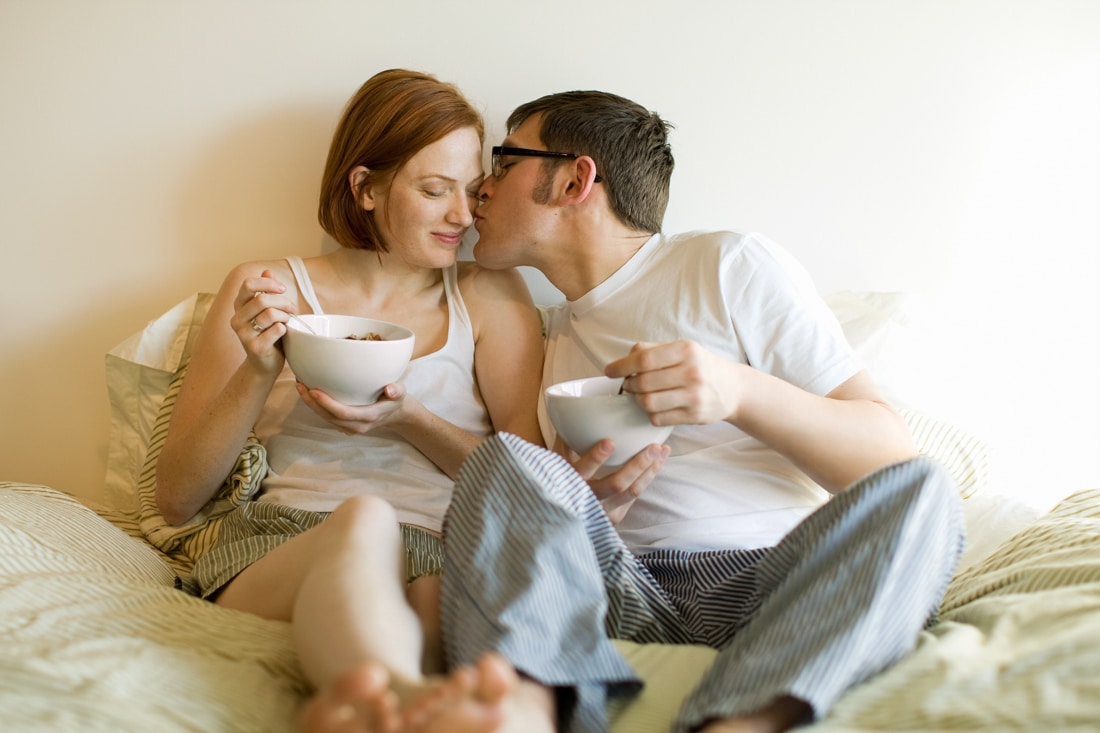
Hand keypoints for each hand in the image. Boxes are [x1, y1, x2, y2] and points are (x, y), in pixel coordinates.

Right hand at [230, 269, 296, 373]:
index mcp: (239, 307)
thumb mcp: (267, 311)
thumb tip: (267, 271)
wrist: (264, 365)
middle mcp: (237, 319)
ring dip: (285, 316)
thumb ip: (266, 292)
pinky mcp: (255, 347)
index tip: (282, 289)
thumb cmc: (268, 335)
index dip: (268, 284)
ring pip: (270, 314)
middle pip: (262, 300)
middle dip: (283, 302)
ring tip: (288, 321)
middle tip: (293, 308)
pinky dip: (285, 329)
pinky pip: (276, 330)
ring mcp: (244, 334)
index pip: (248, 284)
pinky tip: (284, 333)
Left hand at [296, 381, 408, 435]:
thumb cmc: (395, 399)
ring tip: (300, 386)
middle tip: (300, 385)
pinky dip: (316, 406)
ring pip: (326, 418)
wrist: (395, 413)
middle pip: (329, 417)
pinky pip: (327, 417)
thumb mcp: (401, 392)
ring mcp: (350, 428)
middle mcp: (357, 425)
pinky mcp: (344, 425)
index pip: (344, 413)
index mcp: (369, 416)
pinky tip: (308, 392)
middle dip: (312, 403)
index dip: (328, 404)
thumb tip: (390, 389)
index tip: (314, 391)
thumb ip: (396, 390)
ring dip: (311, 404)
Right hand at [562, 436, 669, 523]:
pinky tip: (658, 462)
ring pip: (632, 492)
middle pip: (616, 484)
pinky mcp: (615, 516)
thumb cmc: (560, 481)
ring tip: (662, 450)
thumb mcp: (557, 462)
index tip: (610, 442)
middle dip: (637, 465)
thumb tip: (571, 411)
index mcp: (570, 484)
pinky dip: (648, 477)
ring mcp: (603, 512)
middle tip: (653, 447)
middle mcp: (587, 501)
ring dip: (650, 470)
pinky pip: (635, 495)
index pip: (582, 471)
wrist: (561, 519)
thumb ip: (565, 440)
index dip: (595, 458)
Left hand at [605, 340, 741, 425]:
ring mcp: (694, 396)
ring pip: (648, 402)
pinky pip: (658, 419)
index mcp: (686, 350)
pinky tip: (657, 407)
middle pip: (643, 382)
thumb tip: (625, 359)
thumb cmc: (701, 366)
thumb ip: (652, 350)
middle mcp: (691, 372)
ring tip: (642, 395)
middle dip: (630, 385)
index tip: (609, 371)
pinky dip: (651, 414)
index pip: (644, 358)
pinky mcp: (694, 416)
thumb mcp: (683, 349)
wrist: (734, 389)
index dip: (622, 366)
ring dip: (639, 400)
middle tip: (629, 385)